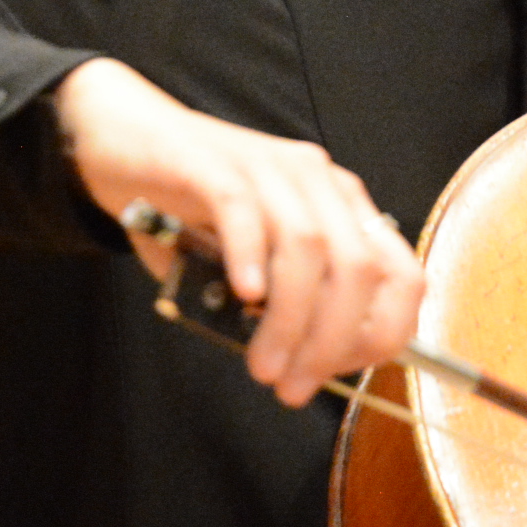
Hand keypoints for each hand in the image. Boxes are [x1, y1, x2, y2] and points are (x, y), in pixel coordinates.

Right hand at [51, 58, 421, 405]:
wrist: (124, 139)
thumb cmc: (189, 208)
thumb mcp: (251, 261)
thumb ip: (280, 303)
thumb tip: (302, 366)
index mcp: (340, 205)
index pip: (401, 273)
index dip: (383, 332)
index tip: (342, 374)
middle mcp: (316, 181)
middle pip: (358, 267)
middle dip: (333, 340)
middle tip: (294, 386)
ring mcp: (267, 168)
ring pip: (306, 248)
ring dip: (290, 320)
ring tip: (263, 366)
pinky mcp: (214, 167)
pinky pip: (244, 212)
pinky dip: (250, 259)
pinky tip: (242, 297)